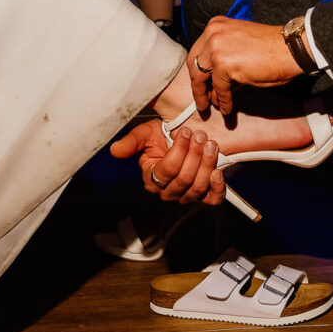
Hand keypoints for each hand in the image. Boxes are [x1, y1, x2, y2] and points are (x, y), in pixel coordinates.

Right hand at [110, 121, 226, 205]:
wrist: (182, 141)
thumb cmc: (161, 138)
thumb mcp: (145, 134)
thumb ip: (131, 142)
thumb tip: (115, 150)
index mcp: (152, 179)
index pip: (167, 169)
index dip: (179, 150)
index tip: (185, 131)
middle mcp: (168, 192)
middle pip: (184, 179)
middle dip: (195, 155)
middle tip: (200, 136)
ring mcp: (186, 196)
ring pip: (198, 187)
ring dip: (207, 164)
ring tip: (210, 145)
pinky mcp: (204, 196)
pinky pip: (212, 200)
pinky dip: (217, 188)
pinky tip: (218, 172)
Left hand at [187, 16, 305, 115]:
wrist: (291, 49)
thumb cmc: (272, 48)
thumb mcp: (242, 49)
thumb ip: (225, 62)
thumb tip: (217, 86)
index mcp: (216, 25)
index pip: (199, 51)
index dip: (199, 70)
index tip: (200, 84)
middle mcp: (213, 34)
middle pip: (194, 64)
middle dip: (197, 85)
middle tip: (201, 99)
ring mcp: (216, 48)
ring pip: (200, 77)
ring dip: (205, 95)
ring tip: (207, 107)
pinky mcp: (223, 64)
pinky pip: (219, 88)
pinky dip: (223, 101)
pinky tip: (227, 109)